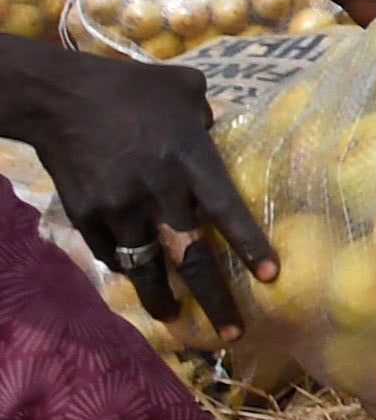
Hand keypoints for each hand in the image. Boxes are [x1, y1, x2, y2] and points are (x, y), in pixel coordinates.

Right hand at [38, 48, 277, 316]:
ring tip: (178, 319)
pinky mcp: (88, 216)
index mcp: (190, 160)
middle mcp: (159, 192)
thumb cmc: (130, 87)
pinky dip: (128, 268)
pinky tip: (139, 277)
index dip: (251, 246)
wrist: (60, 98)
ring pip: (148, 268)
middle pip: (192, 257)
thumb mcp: (184, 89)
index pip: (228, 211)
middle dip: (214, 299)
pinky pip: (113, 253)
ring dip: (164, 298)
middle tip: (234, 332)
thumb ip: (209, 117)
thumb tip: (218, 132)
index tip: (271, 277)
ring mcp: (120, 208)